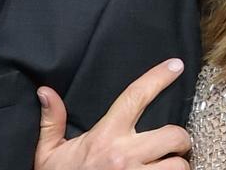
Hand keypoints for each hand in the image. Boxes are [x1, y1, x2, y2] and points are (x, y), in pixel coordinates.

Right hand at [34, 58, 191, 169]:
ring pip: (179, 165)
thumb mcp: (49, 152)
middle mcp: (125, 155)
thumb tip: (45, 92)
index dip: (158, 78)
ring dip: (178, 164)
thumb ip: (52, 121)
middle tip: (175, 143)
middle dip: (180, 138)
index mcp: (105, 136)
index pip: (136, 97)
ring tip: (171, 164)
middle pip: (173, 135)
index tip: (175, 66)